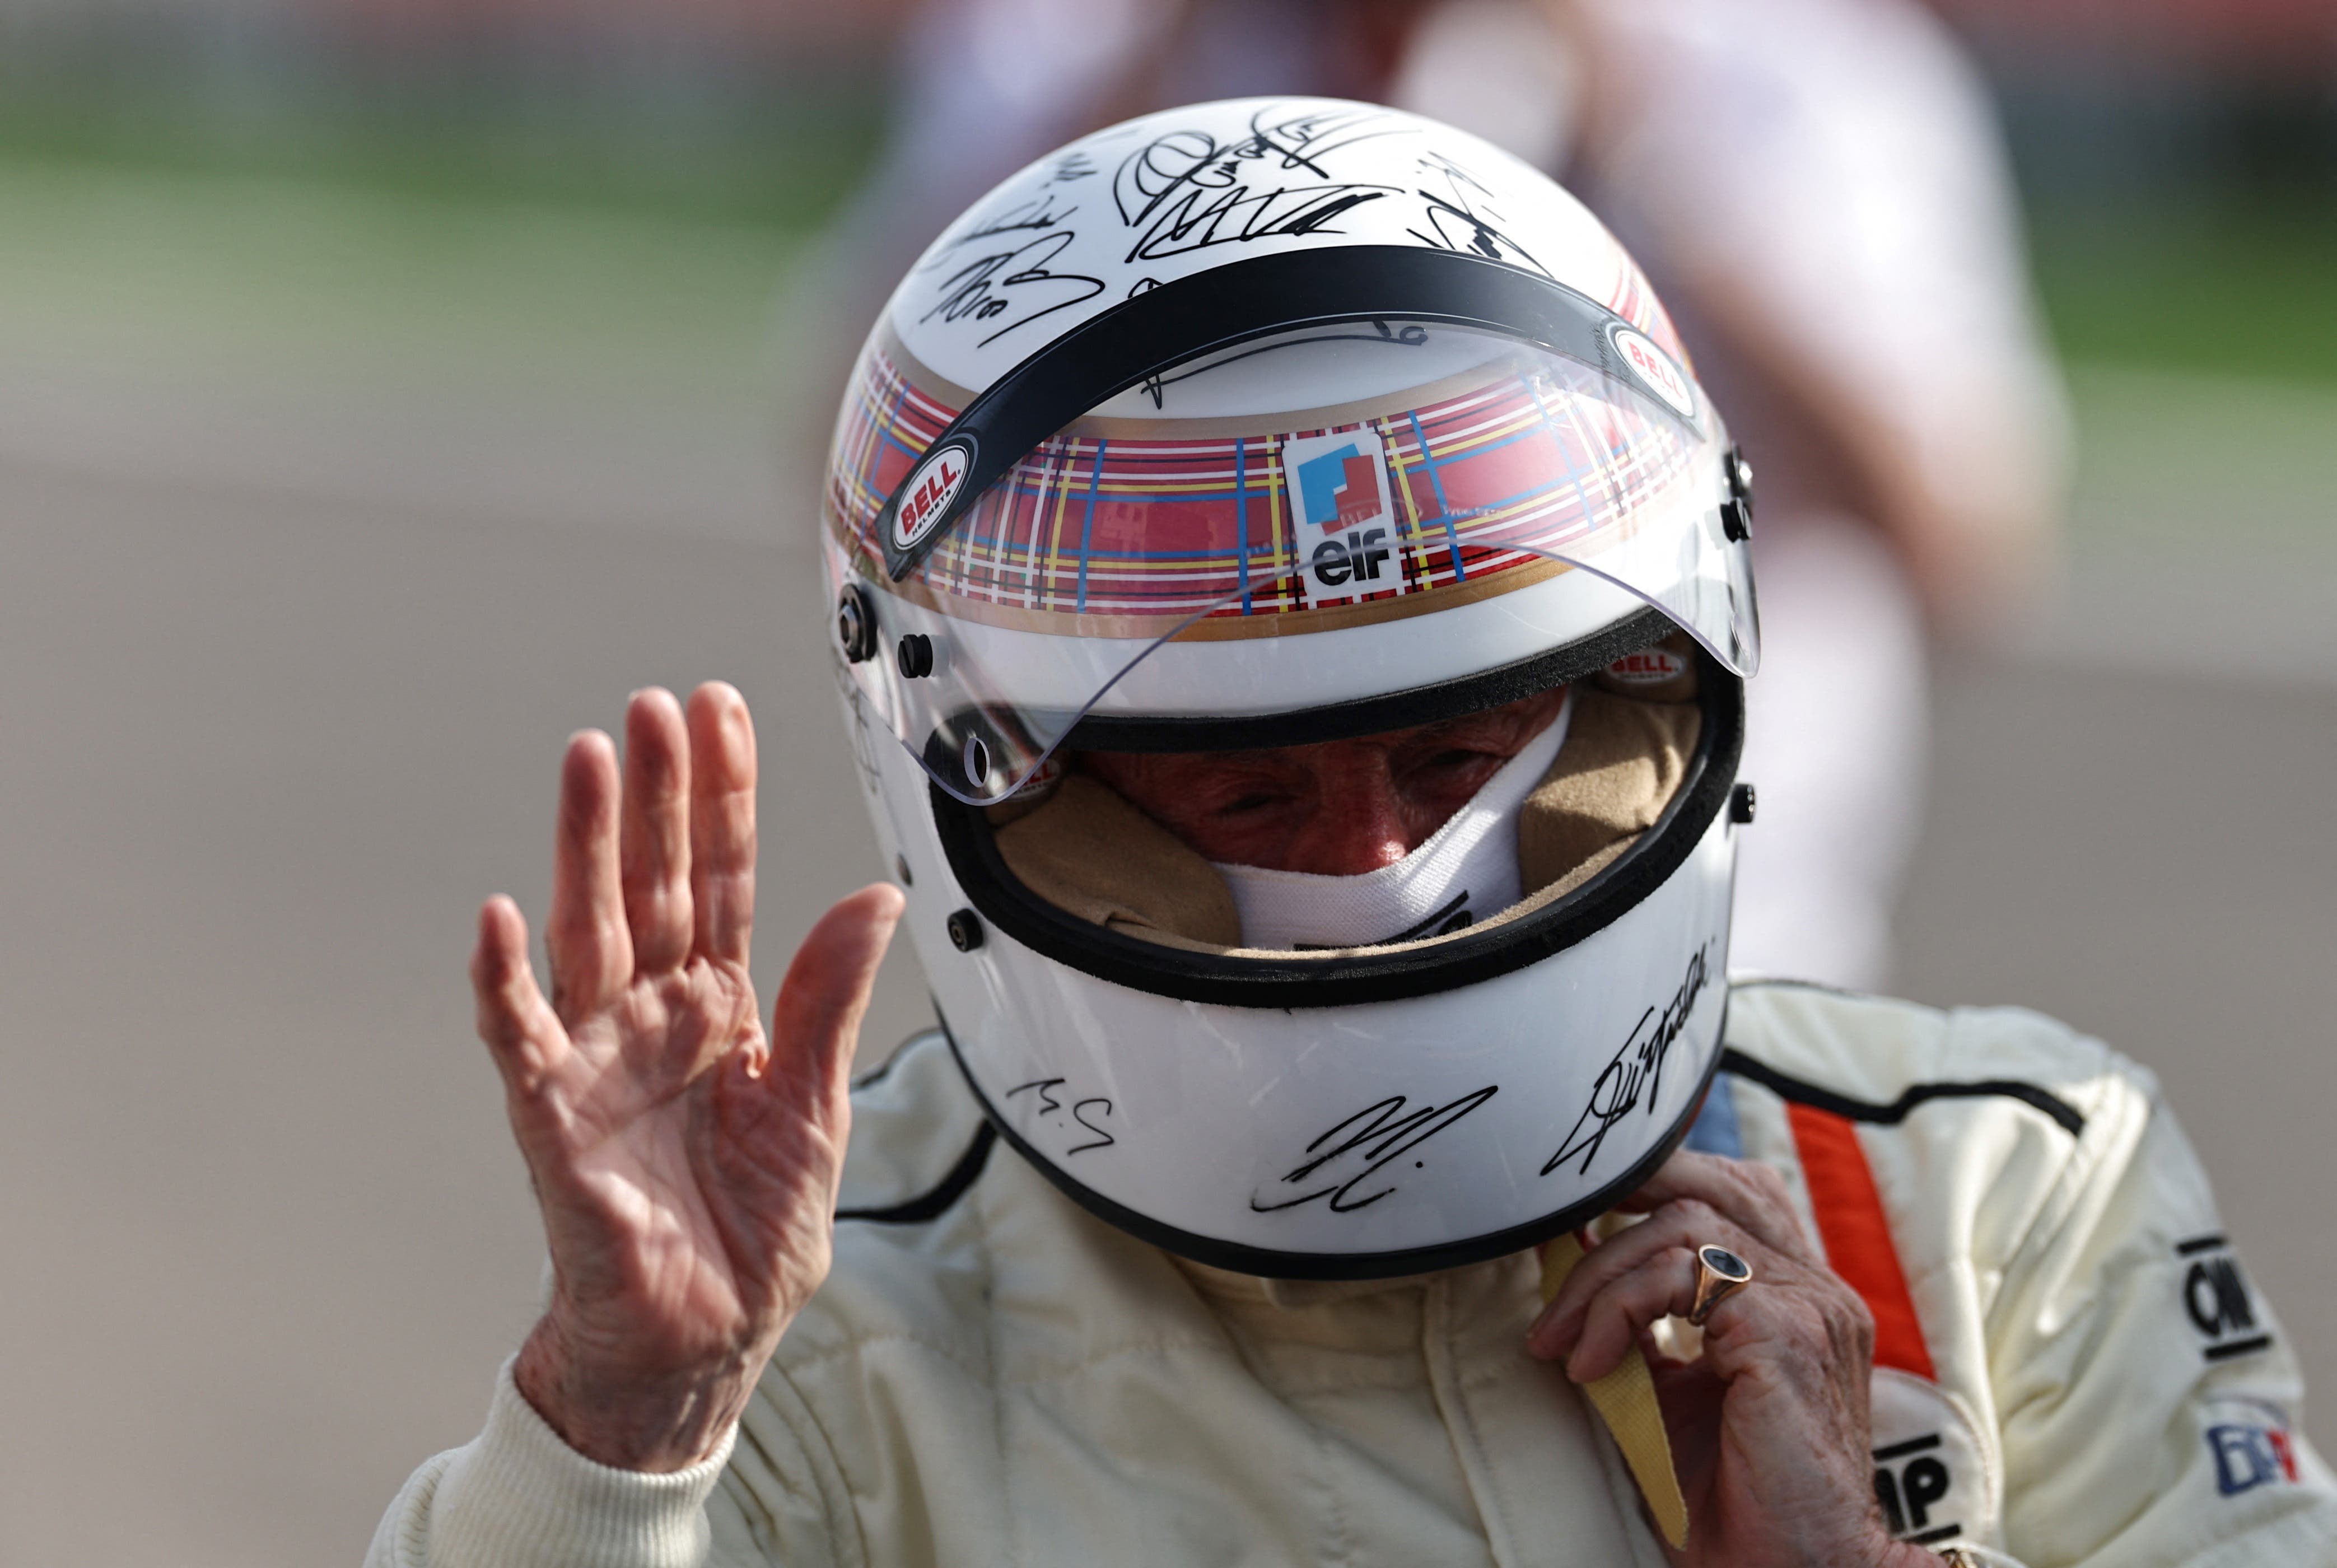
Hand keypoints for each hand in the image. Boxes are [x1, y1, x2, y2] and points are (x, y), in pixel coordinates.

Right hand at [472, 684, 903, 1470]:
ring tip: (589, 760)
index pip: (720, 878)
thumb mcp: (816, 1110)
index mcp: (721, 1006)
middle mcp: (653, 1016)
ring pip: (587, 932)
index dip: (721, 798)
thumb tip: (873, 897)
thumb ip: (829, 1000)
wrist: (701, 1345)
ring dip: (584, 848)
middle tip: (651, 706)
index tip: (718, 710)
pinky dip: (505, 983)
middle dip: (654, 795)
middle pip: (652, 884)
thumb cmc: (750, 1235)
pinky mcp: (552, 1121)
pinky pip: (521, 1040)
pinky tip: (498, 917)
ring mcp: (598, 1060)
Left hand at [1527, 1150, 1932, 1567]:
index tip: (1574, 1231)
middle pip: (1708, 1186)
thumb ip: (1647, 1328)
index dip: (1649, 1192)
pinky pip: (1681, 1277)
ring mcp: (1810, 1304)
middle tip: (1551, 1258)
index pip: (1728, 1193)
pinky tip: (1590, 1364)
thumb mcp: (1675, 1392)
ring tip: (1559, 1339)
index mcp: (1798, 1295)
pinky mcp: (1789, 1331)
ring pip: (1683, 1226)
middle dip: (1617, 1209)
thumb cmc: (1736, 1497)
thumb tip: (1576, 1279)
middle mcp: (1814, 1288)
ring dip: (1599, 1276)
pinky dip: (1617, 1310)